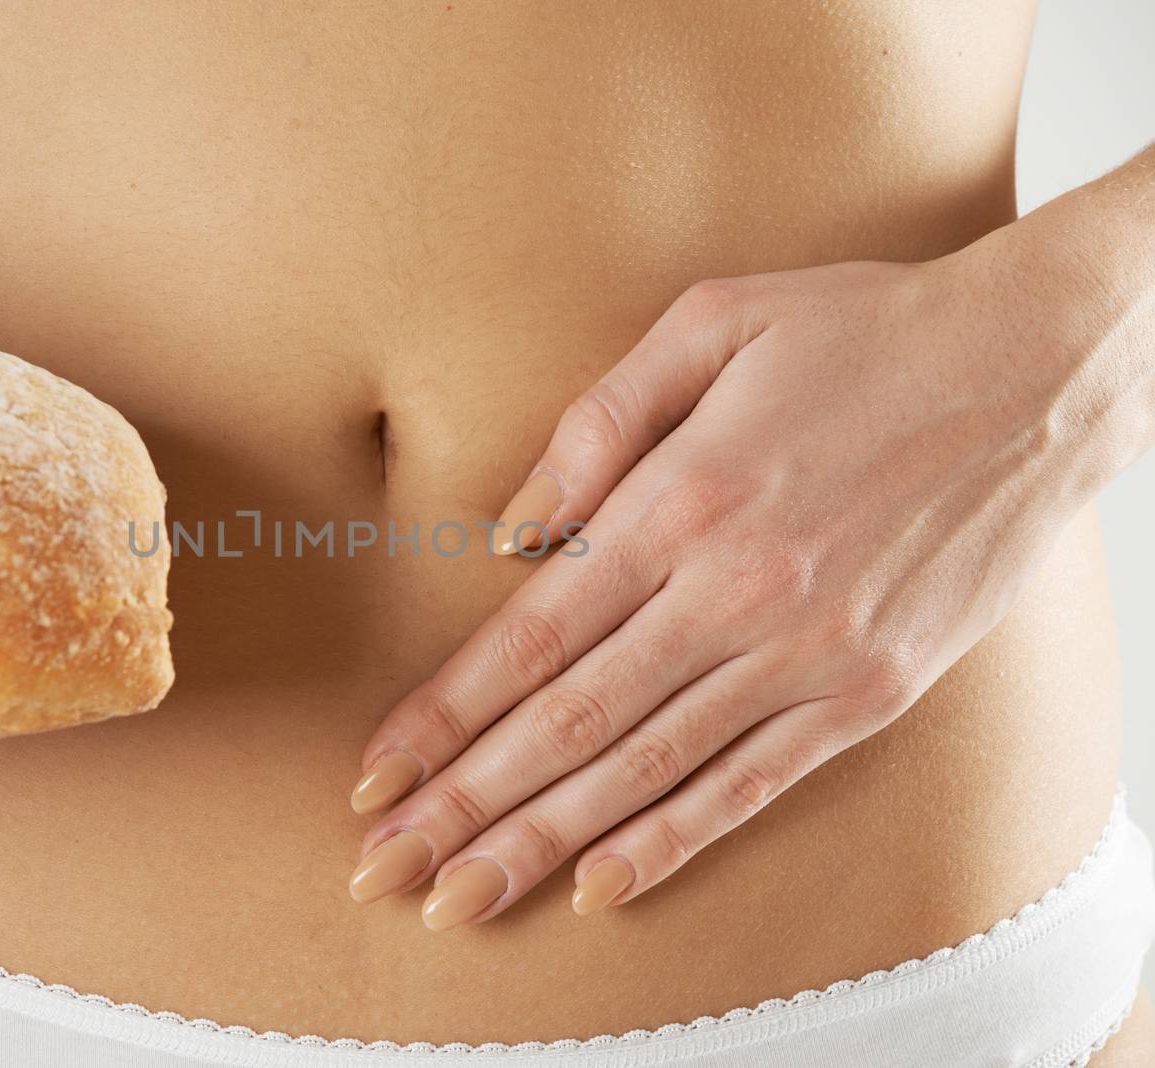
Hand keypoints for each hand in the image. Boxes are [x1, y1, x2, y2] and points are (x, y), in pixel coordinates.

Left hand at [346, 244, 1096, 928]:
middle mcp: (736, 591)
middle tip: (384, 867)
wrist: (1038, 366)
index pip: (532, 636)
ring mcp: (808, 653)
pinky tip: (600, 886)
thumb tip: (512, 530)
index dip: (445, 715)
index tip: (377, 773)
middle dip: (464, 804)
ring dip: (541, 841)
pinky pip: (752, 785)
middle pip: (570, 723)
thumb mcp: (714, 322)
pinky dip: (673, 842)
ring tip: (459, 895)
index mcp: (684, 499)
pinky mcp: (870, 692)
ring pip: (646, 770)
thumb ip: (599, 422)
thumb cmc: (864, 333)